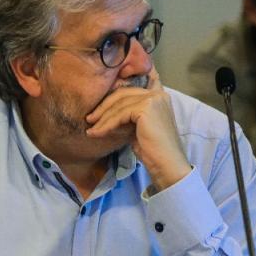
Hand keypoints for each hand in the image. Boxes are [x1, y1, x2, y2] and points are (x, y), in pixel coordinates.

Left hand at [84, 67, 191, 191]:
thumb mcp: (137, 126)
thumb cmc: (152, 149)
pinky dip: (106, 125)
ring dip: (102, 119)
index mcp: (158, 96)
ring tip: (91, 130)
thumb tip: (104, 111)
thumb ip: (127, 114)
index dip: (110, 101)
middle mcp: (158, 94)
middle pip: (122, 95)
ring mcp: (153, 99)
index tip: (96, 115)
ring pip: (119, 105)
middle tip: (89, 120)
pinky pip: (119, 114)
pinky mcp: (147, 108)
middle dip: (103, 108)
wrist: (166, 163)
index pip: (128, 92)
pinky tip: (97, 133)